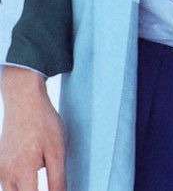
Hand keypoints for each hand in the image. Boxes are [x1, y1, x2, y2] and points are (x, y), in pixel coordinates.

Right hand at [0, 68, 65, 190]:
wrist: (24, 99)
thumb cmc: (42, 121)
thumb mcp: (57, 150)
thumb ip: (58, 179)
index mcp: (22, 171)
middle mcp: (7, 173)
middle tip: (44, 184)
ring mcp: (0, 169)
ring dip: (25, 189)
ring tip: (38, 174)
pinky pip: (7, 183)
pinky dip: (18, 183)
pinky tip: (29, 170)